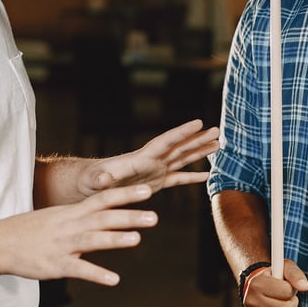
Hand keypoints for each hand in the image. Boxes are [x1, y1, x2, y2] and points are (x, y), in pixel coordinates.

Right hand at [0, 183, 158, 285]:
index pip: (103, 199)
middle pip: (104, 217)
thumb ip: (81, 217)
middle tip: (154, 217)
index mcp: (72, 212)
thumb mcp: (57, 217)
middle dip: (129, 216)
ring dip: (116, 238)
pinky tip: (114, 279)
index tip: (147, 190)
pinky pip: (79, 269)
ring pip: (93, 239)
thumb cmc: (29, 230)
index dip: (125, 194)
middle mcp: (70, 225)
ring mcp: (63, 245)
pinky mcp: (56, 265)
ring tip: (138, 239)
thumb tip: (104, 216)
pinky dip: (97, 274)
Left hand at [79, 119, 218, 196]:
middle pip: (180, 146)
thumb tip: (104, 178)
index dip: (182, 133)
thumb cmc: (90, 180)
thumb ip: (102, 178)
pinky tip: (206, 176)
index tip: (199, 122)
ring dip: (200, 152)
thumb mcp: (95, 179)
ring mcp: (156, 170)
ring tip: (218, 144)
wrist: (89, 184)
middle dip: (198, 138)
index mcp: (141, 158)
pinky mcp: (156, 182)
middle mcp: (152, 160)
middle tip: (218, 130)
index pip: (165, 142)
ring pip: (183, 158)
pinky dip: (192, 177)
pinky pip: (178, 178)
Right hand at [242, 259, 307, 306]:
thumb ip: (295, 275)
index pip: (286, 291)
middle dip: (292, 304)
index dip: (291, 290)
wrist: (256, 289)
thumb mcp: (284, 269)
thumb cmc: (273, 278)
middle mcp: (251, 302)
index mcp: (257, 284)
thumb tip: (304, 287)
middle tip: (286, 299)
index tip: (285, 287)